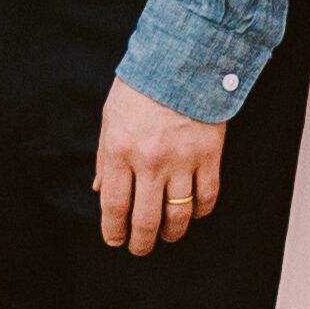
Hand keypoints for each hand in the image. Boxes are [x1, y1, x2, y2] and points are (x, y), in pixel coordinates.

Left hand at [93, 80, 228, 256]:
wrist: (181, 59)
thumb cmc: (140, 87)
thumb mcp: (110, 118)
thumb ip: (105, 158)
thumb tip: (100, 190)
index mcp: (119, 150)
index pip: (114, 206)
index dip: (113, 231)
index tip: (115, 240)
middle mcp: (149, 161)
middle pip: (145, 220)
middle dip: (141, 242)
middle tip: (140, 249)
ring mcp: (181, 160)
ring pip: (178, 215)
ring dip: (172, 233)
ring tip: (167, 236)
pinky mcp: (209, 156)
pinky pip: (207, 197)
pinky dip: (200, 212)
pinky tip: (193, 213)